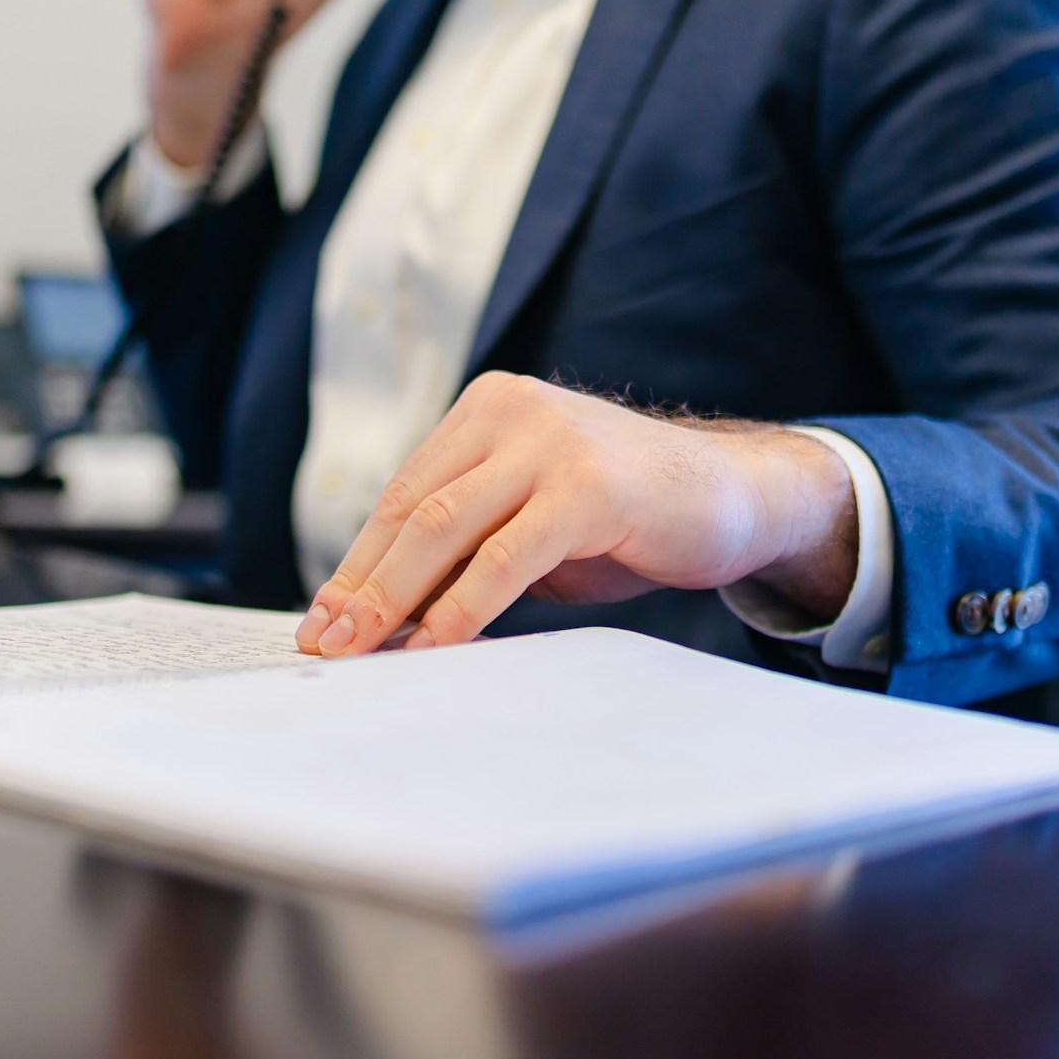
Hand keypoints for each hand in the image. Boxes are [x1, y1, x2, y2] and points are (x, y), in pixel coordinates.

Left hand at [294, 374, 858, 655]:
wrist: (734, 498)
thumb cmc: (628, 518)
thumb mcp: (533, 524)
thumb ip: (468, 549)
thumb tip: (383, 617)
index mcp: (488, 409)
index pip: (404, 494)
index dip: (358, 562)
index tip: (323, 618)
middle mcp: (512, 409)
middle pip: (412, 510)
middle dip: (362, 585)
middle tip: (326, 644)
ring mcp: (551, 442)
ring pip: (443, 527)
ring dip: (393, 598)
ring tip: (363, 650)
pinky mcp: (587, 486)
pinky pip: (504, 556)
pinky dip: (462, 607)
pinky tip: (435, 645)